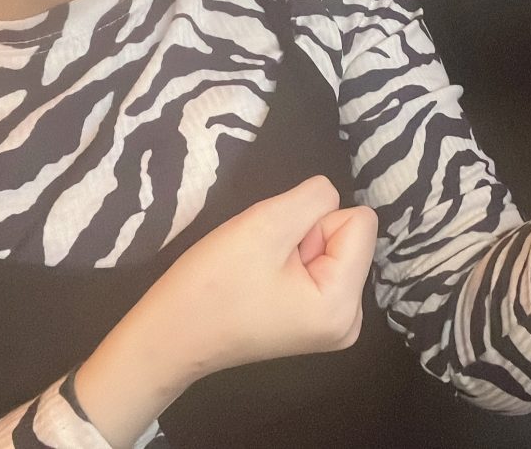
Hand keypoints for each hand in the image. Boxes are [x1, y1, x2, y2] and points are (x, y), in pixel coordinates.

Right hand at [132, 175, 377, 390]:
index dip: (313, 222)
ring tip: (259, 272)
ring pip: (332, 247)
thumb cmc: (212, 285)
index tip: (277, 249)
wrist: (169, 336)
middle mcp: (351, 319)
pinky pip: (320, 265)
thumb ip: (313, 198)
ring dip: (296, 249)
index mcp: (345, 305)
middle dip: (305, 237)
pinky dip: (291, 263)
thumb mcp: (264, 224)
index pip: (360, 221)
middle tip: (262, 262)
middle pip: (348, 236)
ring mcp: (334, 323)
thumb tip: (332, 194)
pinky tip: (262, 282)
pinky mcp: (316, 319)